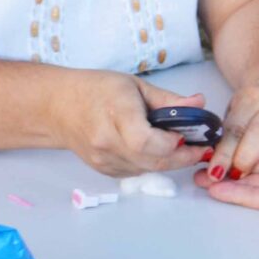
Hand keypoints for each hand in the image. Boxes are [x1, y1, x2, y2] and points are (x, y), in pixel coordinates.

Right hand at [59, 72, 210, 176]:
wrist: (58, 107)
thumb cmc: (97, 90)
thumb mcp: (135, 86)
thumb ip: (169, 100)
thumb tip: (200, 103)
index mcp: (116, 114)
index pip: (146, 141)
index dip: (172, 143)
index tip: (188, 135)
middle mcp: (107, 141)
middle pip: (152, 161)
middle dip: (181, 158)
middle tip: (198, 148)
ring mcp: (103, 159)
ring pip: (147, 170)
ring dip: (169, 162)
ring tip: (181, 146)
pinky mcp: (104, 170)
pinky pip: (137, 172)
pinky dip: (151, 163)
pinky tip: (154, 150)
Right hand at [199, 68, 258, 234]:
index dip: (250, 132)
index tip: (231, 126)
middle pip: (252, 157)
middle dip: (227, 154)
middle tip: (206, 151)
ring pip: (247, 179)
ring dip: (223, 175)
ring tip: (199, 172)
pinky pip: (253, 197)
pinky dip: (232, 194)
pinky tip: (212, 188)